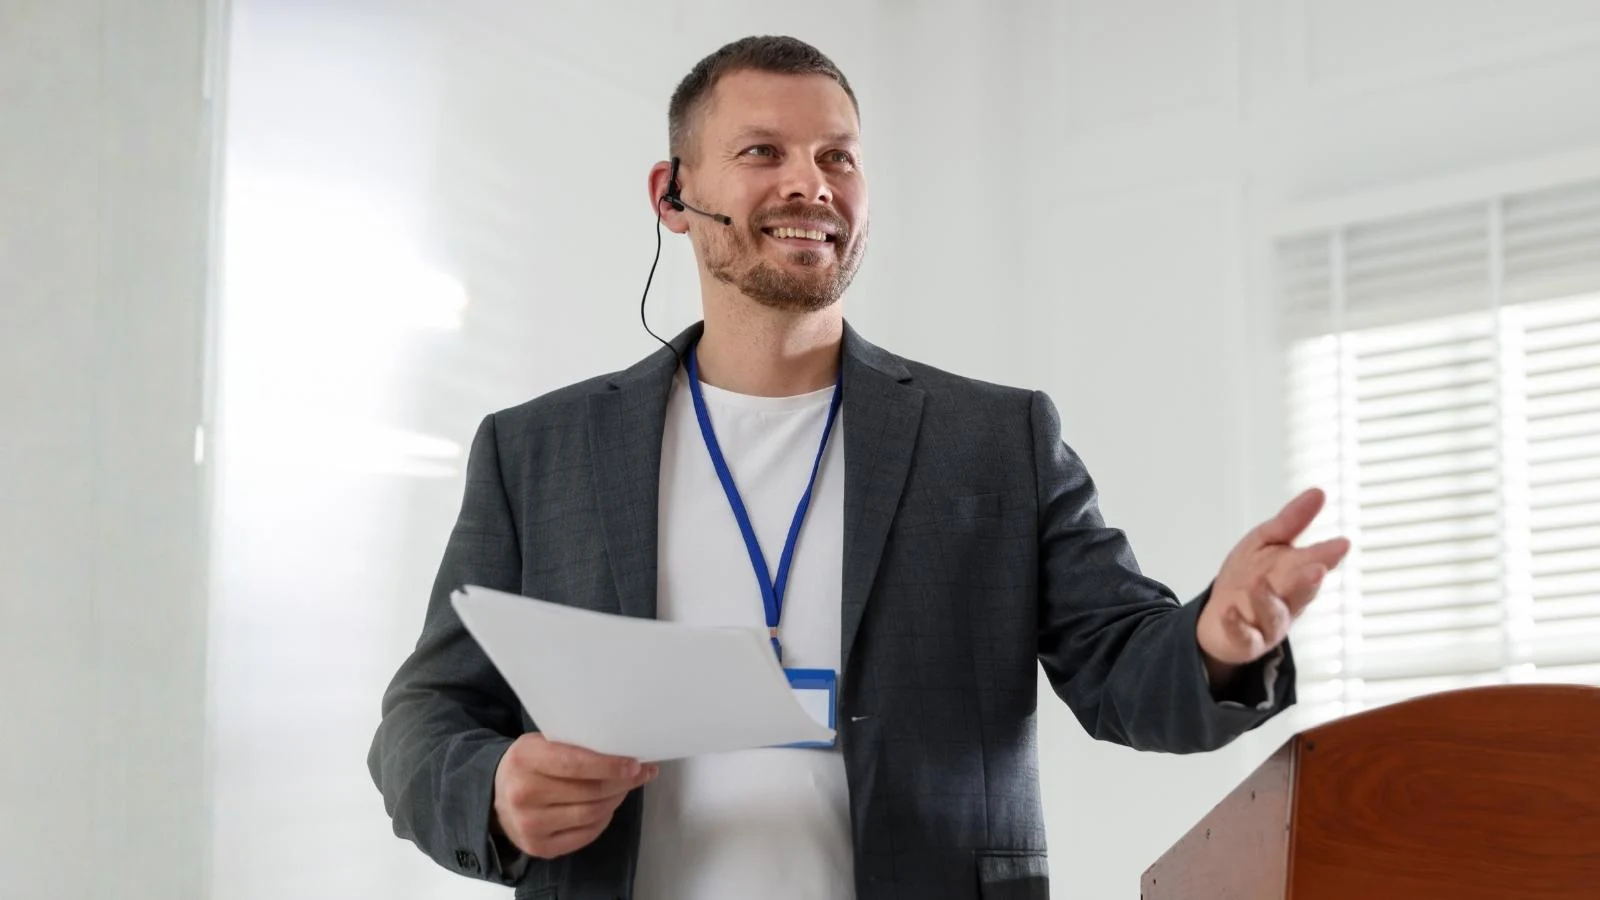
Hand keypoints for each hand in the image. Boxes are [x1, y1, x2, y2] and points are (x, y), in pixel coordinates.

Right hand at [492, 733, 658, 859]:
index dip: (609, 765)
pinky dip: (603, 819)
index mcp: (525, 759)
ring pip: (592, 814)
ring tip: (624, 787)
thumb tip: (622, 750)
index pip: (575, 764)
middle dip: (622, 782)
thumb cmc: (528, 764)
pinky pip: (586, 834)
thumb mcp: (541, 743)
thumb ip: (574, 745)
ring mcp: (530, 825)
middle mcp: (524, 794)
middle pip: (590, 791)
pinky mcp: (539, 847)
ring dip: (616, 799)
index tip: (634, 764)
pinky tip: (607, 806)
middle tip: (639, 773)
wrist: (494, 797)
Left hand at [1198, 488, 1349, 675]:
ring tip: (1262, 584)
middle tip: (1318, 568)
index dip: (1327, 556)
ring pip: (1273, 614)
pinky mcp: (1244, 640)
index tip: (1341, 544)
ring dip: (1269, 601)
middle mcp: (1287, 602)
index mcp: (1295, 576)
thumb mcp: (1265, 543)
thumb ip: (1291, 522)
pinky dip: (1237, 625)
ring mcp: (1267, 623)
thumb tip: (1319, 492)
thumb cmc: (1247, 578)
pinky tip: (1228, 612)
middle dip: (1307, 580)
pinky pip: (1242, 635)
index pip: (1314, 564)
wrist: (1217, 619)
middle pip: (1299, 591)